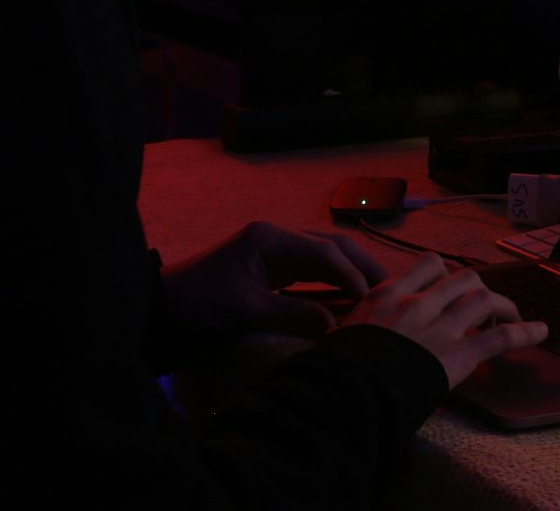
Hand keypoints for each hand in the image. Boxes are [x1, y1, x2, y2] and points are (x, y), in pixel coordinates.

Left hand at [161, 220, 387, 338]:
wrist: (167, 302)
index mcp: (270, 240)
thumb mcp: (248, 311)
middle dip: (363, 267)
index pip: (325, 253)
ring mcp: (276, 247)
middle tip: (392, 292)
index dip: (353, 277)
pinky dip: (334, 280)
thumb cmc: (201, 304)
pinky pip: (313, 267)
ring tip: (380, 296)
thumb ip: (295, 314)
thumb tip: (337, 324)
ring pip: (326, 254)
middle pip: (332, 246)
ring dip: (352, 273)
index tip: (373, 302)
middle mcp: (277, 236)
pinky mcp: (273, 262)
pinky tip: (352, 298)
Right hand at [341, 252, 548, 388]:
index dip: (446, 273)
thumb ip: (358, 324)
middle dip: (478, 289)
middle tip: (481, 307)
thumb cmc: (340, 367)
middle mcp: (419, 303)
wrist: (349, 389)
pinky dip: (525, 331)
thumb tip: (343, 333)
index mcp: (389, 295)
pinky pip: (501, 336)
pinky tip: (542, 332)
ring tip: (511, 316)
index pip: (428, 265)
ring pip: (484, 298)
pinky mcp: (460, 354)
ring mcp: (442, 327)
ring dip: (502, 305)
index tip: (450, 285)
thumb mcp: (342, 334)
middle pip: (463, 277)